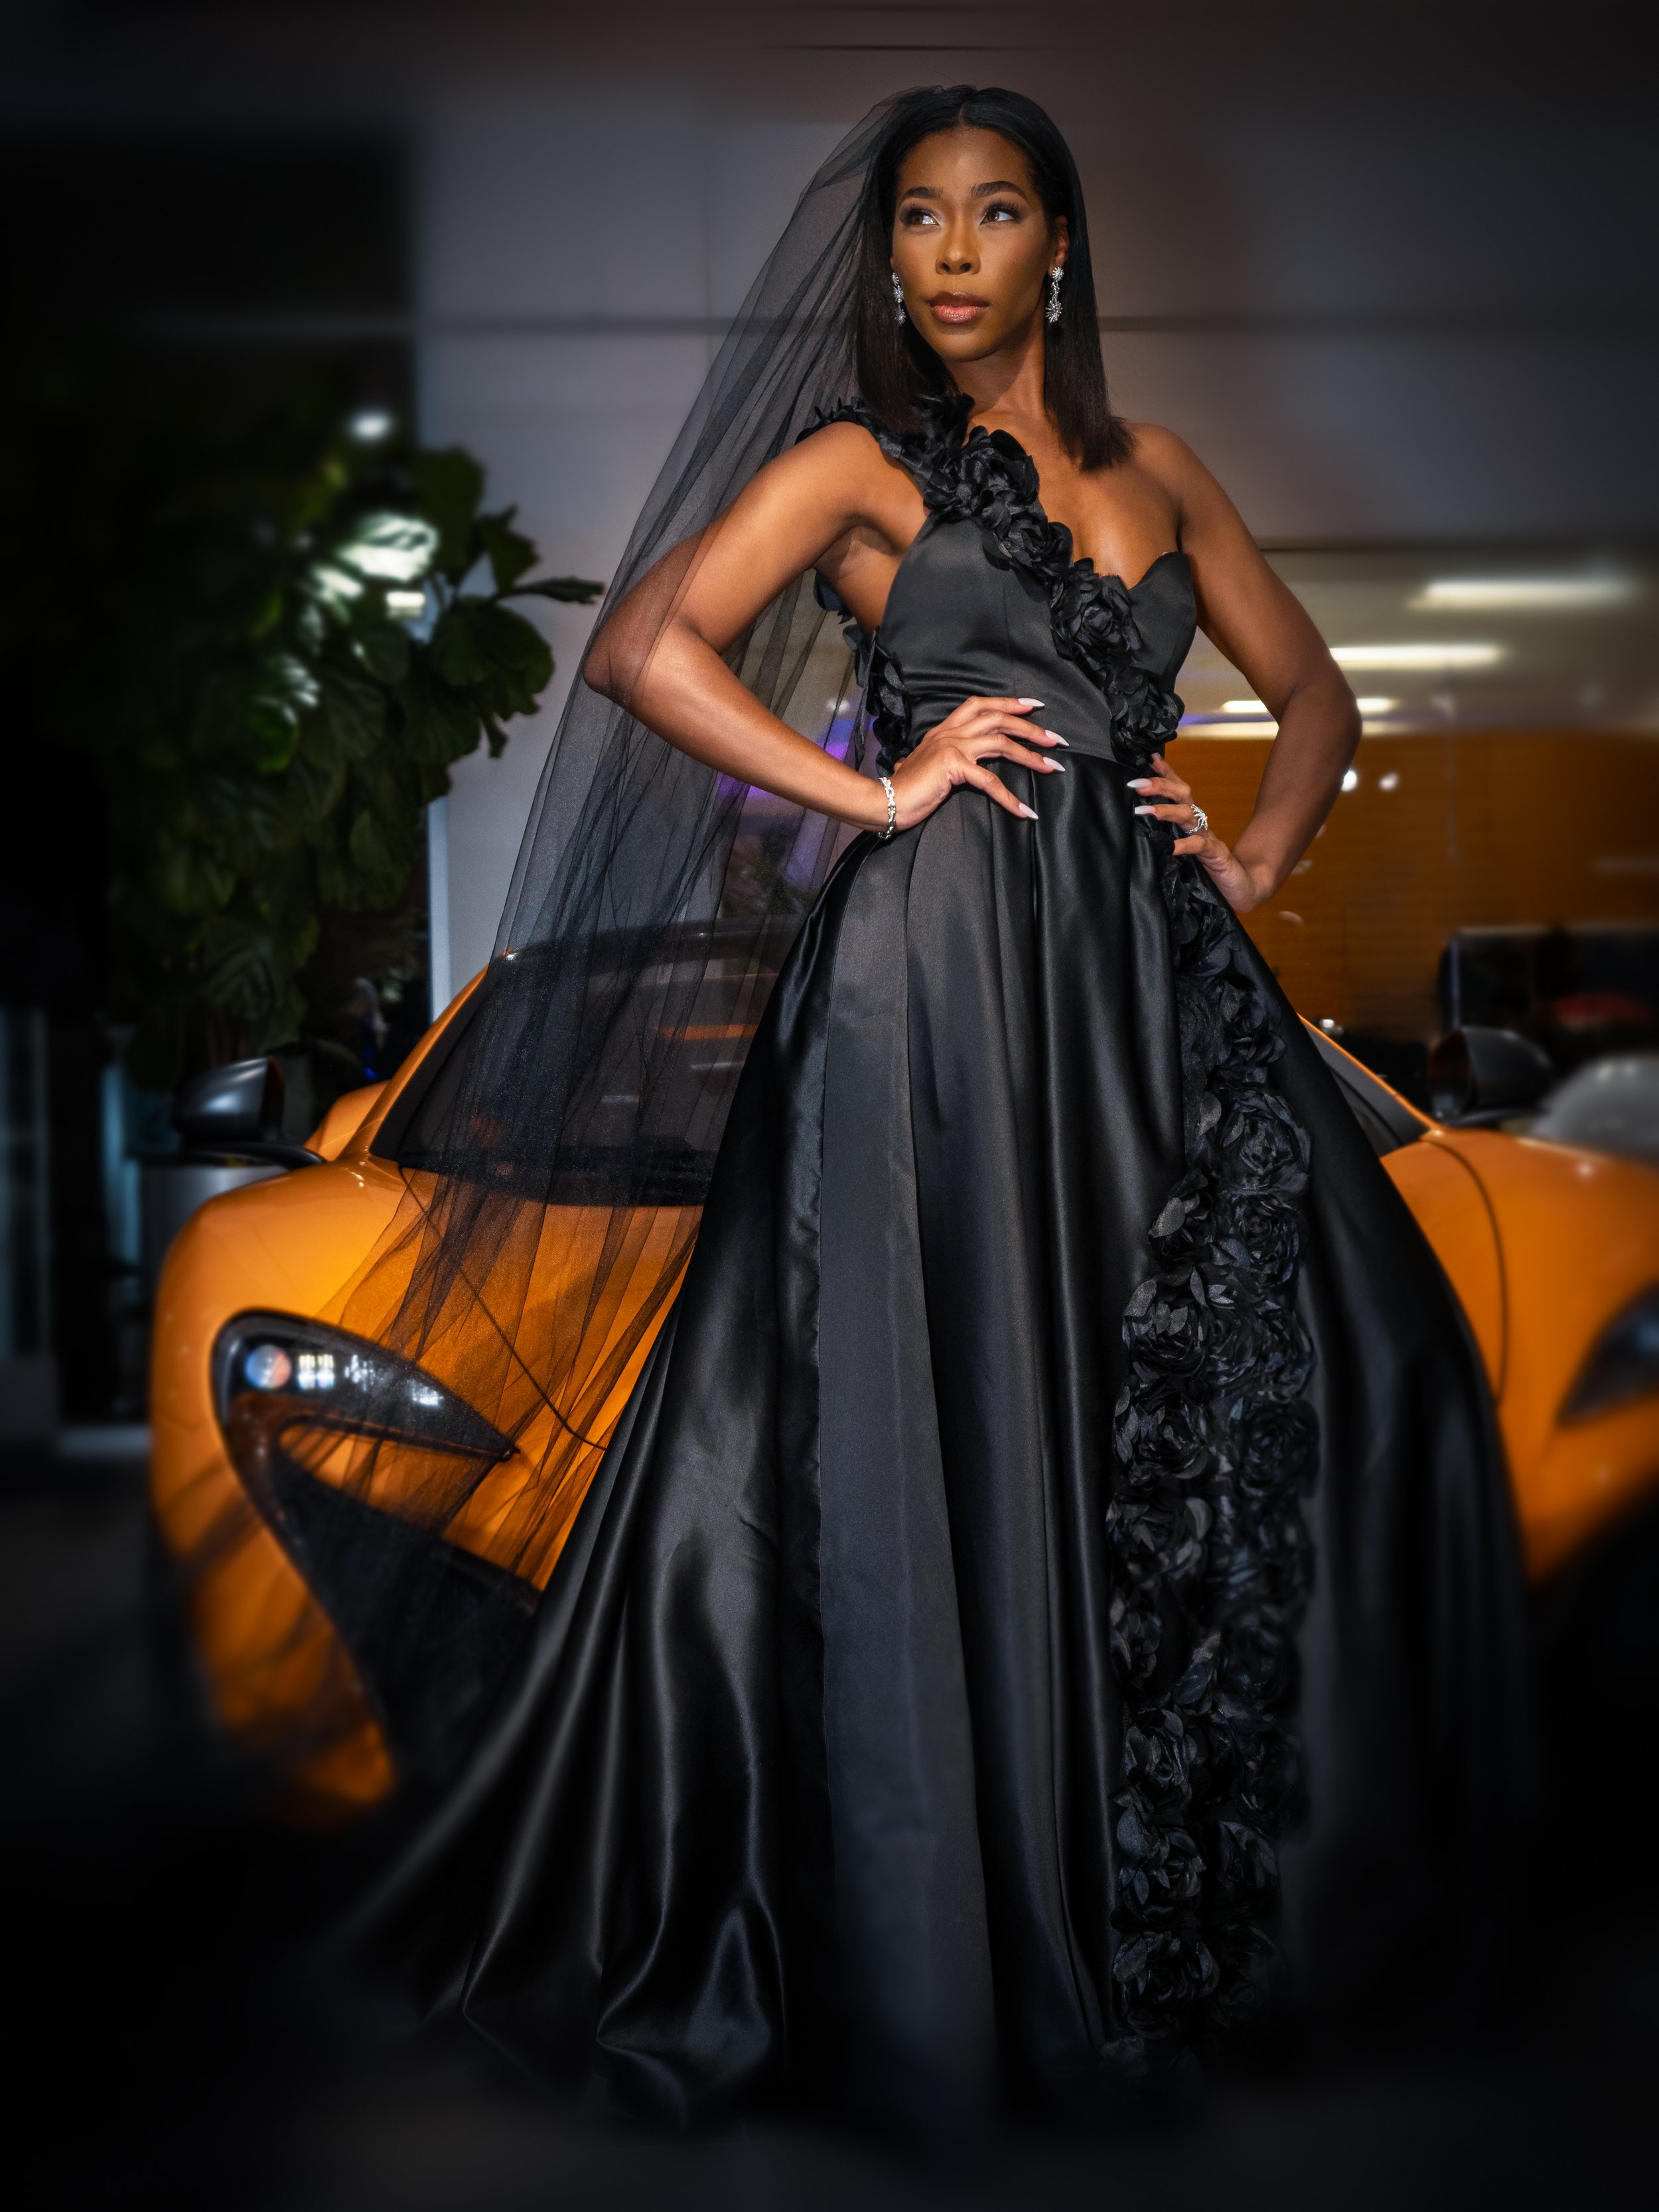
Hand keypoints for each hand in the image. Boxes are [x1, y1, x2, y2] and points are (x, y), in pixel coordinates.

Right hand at [887, 695, 1066, 831]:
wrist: (885, 801)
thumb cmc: (907, 788)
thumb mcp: (929, 764)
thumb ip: (945, 759)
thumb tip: (958, 767)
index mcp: (945, 729)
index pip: (980, 705)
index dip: (1008, 703)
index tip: (1034, 706)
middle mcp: (950, 731)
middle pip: (998, 719)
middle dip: (1030, 727)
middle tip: (1055, 739)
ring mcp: (952, 746)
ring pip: (1000, 742)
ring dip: (1030, 754)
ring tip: (1052, 766)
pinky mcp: (952, 766)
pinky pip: (990, 781)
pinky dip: (1010, 797)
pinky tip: (1025, 811)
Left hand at [1127, 753, 1273, 914]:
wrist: (1241, 887)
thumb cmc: (1207, 869)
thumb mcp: (1181, 851)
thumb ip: (1165, 838)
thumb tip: (1139, 829)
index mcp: (1191, 821)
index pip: (1178, 791)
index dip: (1166, 774)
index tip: (1150, 759)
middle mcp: (1199, 824)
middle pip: (1182, 795)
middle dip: (1159, 786)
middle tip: (1137, 784)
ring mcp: (1208, 838)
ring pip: (1187, 815)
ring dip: (1165, 811)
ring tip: (1144, 811)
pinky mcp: (1216, 856)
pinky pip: (1199, 846)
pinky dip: (1184, 845)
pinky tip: (1170, 847)